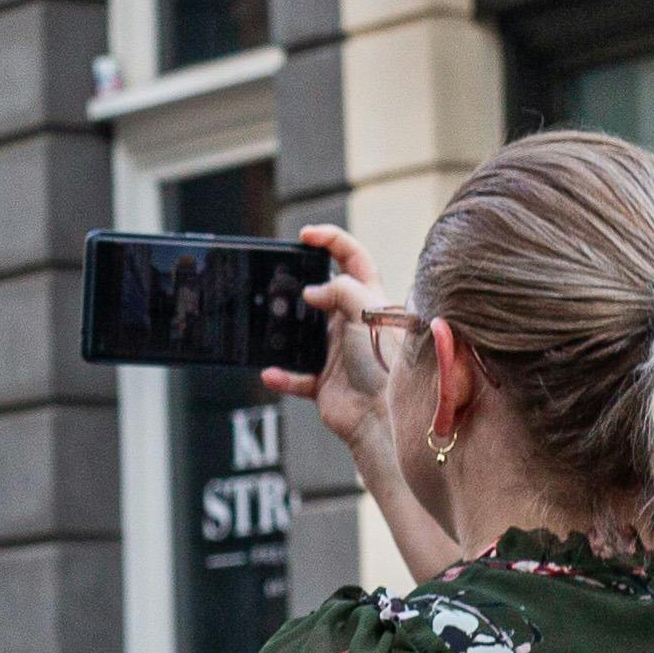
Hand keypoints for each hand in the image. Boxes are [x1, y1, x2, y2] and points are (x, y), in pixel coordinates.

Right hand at [262, 223, 402, 460]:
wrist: (383, 417)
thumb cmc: (386, 363)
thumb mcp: (367, 310)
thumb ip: (339, 289)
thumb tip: (312, 292)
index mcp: (371, 301)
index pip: (353, 259)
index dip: (332, 241)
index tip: (306, 235)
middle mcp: (354, 324)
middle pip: (323, 293)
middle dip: (300, 285)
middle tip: (278, 279)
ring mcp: (338, 353)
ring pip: (303, 333)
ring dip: (284, 331)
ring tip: (267, 323)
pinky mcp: (324, 383)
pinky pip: (295, 375)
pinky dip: (281, 375)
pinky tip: (271, 372)